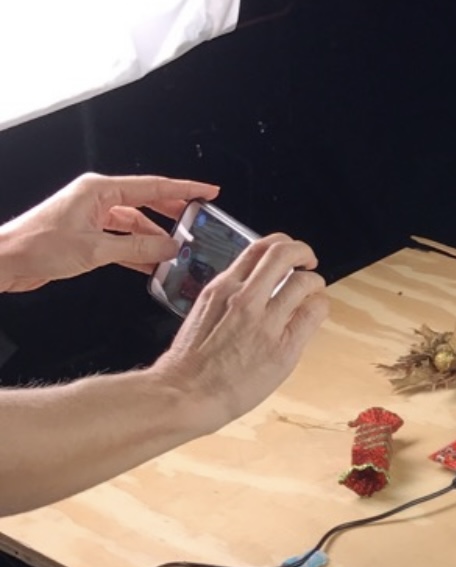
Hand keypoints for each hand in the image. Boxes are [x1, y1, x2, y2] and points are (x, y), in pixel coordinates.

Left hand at [0, 172, 218, 291]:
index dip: (184, 189)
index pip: (152, 186)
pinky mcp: (87, 235)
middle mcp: (96, 199)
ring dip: (155, 240)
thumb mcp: (95, 249)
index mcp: (98, 190)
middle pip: (147, 202)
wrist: (5, 261)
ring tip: (176, 253)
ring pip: (136, 224)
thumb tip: (170, 247)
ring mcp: (92, 217)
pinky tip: (152, 264)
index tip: (207, 191)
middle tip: (200, 220)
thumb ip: (137, 249)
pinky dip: (139, 252)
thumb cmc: (36, 246)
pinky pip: (123, 240)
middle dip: (174, 213)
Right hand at [151, 234, 329, 432]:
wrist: (185, 394)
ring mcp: (265, 321)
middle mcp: (244, 298)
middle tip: (309, 261)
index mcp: (222, 287)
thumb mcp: (204, 313)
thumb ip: (230, 297)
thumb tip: (255, 290)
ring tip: (315, 292)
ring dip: (315, 282)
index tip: (288, 255)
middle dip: (303, 251)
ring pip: (304, 282)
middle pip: (284, 253)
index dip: (281, 245)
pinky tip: (316, 313)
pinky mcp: (283, 347)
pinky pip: (313, 313)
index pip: (258, 248)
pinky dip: (320, 307)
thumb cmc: (189, 363)